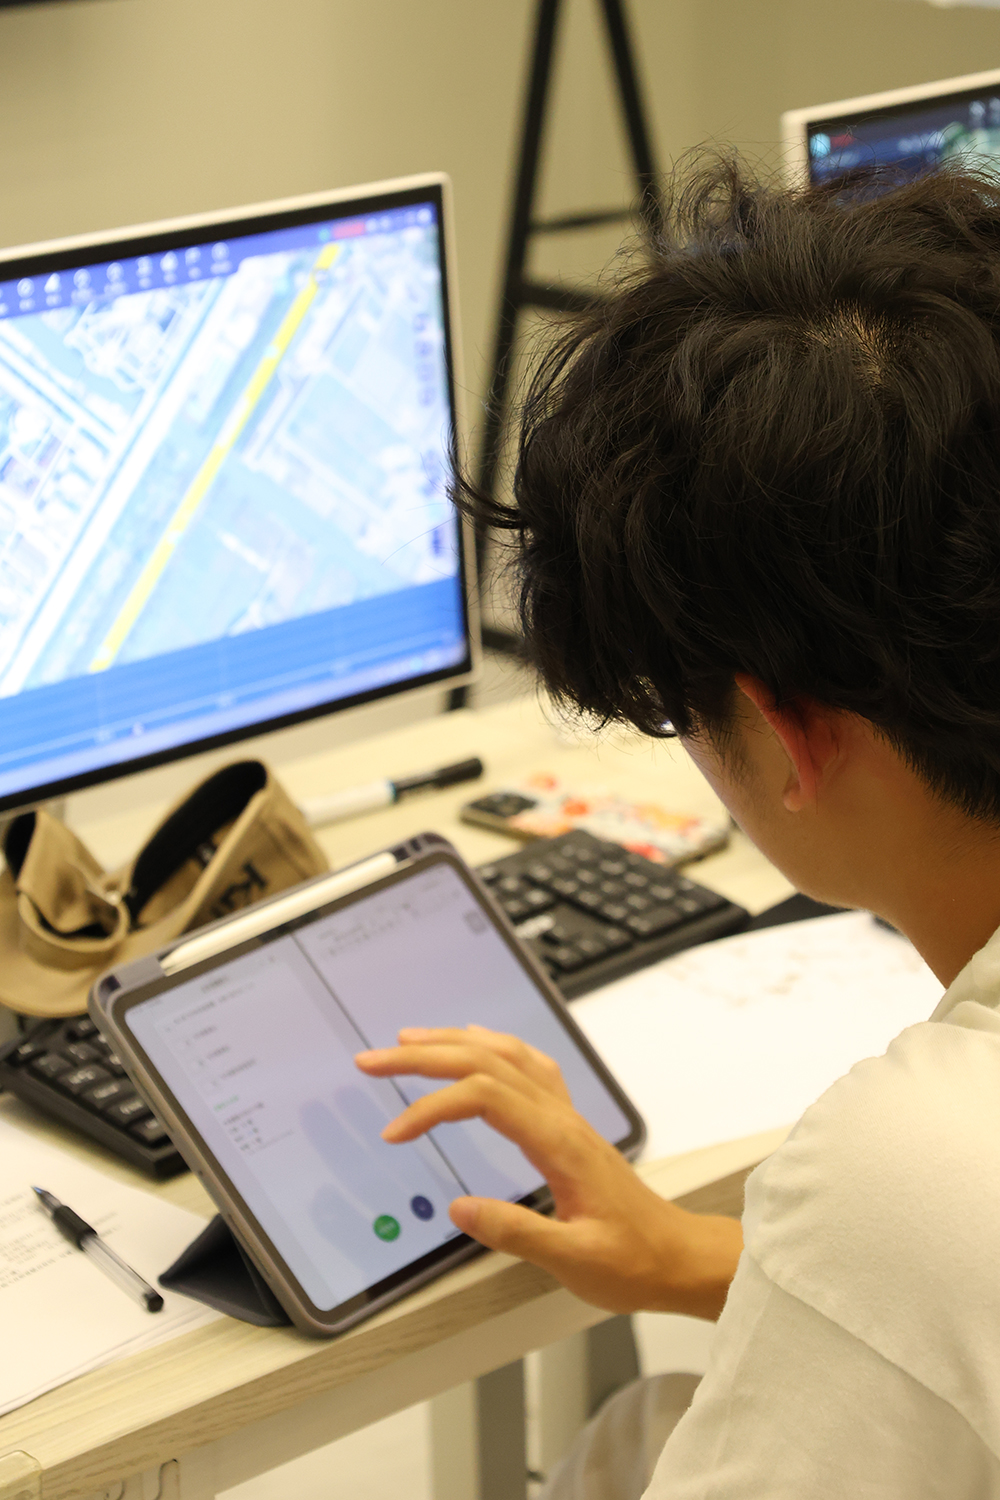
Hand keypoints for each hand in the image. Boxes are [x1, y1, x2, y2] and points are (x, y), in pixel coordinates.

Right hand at [355, 1025, 741, 1318]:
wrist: (678, 1256)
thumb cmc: (633, 1261)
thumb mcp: (574, 1260)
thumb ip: (516, 1232)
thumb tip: (459, 1209)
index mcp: (559, 1141)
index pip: (484, 1096)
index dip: (432, 1106)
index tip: (395, 1132)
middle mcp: (561, 1117)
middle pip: (486, 1062)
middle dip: (425, 1055)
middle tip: (373, 1061)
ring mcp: (566, 1116)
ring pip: (506, 1055)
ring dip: (455, 1042)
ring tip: (410, 1041)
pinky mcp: (568, 1125)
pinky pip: (527, 1066)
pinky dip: (491, 1048)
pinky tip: (476, 1046)